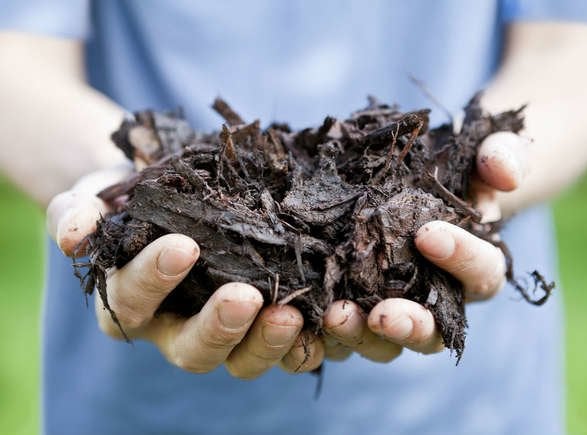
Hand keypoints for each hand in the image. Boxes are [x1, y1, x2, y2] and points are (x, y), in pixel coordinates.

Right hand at [47, 167, 321, 379]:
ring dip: (269, 342)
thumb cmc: (130, 199)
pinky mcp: (263, 319)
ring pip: (244, 358)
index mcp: (132, 303)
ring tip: (292, 314)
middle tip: (243, 298)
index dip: (153, 280)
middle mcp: (176, 328)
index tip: (182, 247)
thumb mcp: (94, 198)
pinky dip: (307, 340)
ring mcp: (224, 328)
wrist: (172, 195)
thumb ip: (76, 214)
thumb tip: (74, 233)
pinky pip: (286, 345)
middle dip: (219, 328)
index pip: (134, 301)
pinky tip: (326, 319)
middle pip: (194, 350)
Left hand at [321, 131, 527, 361]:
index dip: (462, 258)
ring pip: (385, 341)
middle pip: (432, 331)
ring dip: (361, 335)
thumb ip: (501, 158)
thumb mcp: (485, 154)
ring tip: (337, 317)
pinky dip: (327, 329)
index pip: (481, 274)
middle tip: (384, 315)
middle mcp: (437, 300)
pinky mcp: (356, 303)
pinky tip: (305, 315)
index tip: (428, 234)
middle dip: (411, 327)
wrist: (420, 178)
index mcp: (476, 268)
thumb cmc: (458, 170)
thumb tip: (505, 173)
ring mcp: (394, 306)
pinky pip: (345, 328)